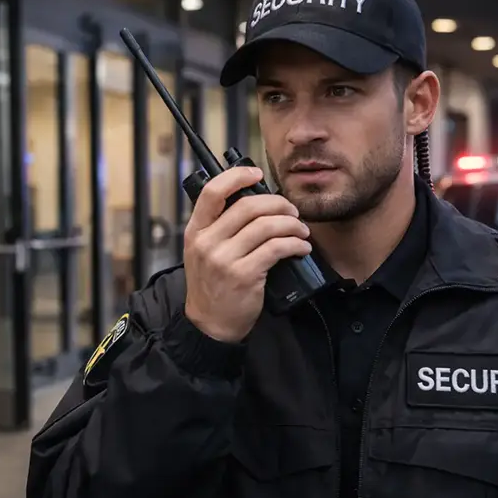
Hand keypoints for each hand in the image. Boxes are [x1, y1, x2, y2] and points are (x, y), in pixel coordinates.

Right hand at [183, 167, 311, 342]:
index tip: (256, 174)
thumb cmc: (212, 285)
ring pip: (266, 226)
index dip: (237, 177)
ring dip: (291, 224)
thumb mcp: (203, 252)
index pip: (213, 192)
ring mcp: (224, 259)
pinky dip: (295, 244)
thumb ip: (220, 227)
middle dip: (278, 204)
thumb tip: (255, 202)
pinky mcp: (244, 275)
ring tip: (300, 229)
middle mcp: (207, 242)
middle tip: (291, 210)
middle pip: (248, 207)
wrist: (210, 324)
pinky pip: (276, 249)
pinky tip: (301, 247)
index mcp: (195, 231)